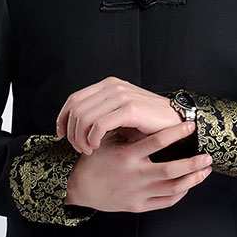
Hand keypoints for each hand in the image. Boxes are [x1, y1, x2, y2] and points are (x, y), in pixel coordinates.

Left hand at [55, 76, 180, 154]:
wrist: (175, 123)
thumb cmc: (146, 124)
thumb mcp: (118, 116)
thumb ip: (99, 116)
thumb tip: (73, 128)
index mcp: (108, 85)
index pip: (74, 99)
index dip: (62, 118)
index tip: (61, 135)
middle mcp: (113, 87)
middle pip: (76, 110)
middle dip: (71, 132)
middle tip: (77, 148)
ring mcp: (121, 96)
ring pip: (84, 118)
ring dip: (80, 138)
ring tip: (87, 150)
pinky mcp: (129, 109)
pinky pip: (99, 125)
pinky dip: (92, 139)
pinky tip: (95, 147)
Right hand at [64, 120, 211, 213]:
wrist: (80, 187)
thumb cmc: (96, 159)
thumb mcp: (108, 141)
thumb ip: (129, 132)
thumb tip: (152, 115)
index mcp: (126, 156)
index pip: (156, 142)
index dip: (176, 133)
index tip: (190, 125)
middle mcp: (134, 176)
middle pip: (171, 171)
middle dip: (193, 164)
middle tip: (208, 155)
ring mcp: (138, 193)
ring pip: (173, 189)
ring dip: (193, 179)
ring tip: (206, 169)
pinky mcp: (138, 206)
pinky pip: (166, 202)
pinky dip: (181, 193)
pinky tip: (189, 184)